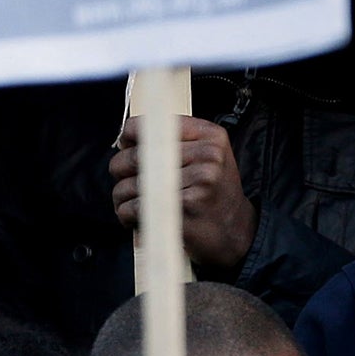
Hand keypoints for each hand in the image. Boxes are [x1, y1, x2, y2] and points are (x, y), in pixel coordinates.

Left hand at [110, 116, 259, 275]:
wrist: (234, 231)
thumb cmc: (210, 192)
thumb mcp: (203, 156)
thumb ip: (170, 141)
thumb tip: (124, 138)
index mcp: (210, 135)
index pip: (151, 124)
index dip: (130, 138)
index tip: (128, 149)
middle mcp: (208, 154)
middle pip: (134, 156)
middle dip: (120, 171)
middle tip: (126, 183)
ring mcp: (199, 179)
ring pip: (129, 184)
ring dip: (121, 198)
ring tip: (134, 203)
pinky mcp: (185, 205)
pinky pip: (134, 207)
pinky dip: (127, 215)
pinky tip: (138, 218)